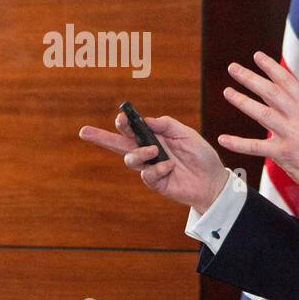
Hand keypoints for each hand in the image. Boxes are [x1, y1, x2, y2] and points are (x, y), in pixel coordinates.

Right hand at [78, 112, 228, 212]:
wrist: (214, 180)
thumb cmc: (201, 156)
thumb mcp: (187, 134)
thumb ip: (166, 125)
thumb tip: (146, 120)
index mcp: (154, 138)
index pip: (132, 129)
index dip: (124, 123)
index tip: (120, 117)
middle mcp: (149, 152)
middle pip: (119, 145)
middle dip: (101, 137)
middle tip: (84, 131)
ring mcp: (150, 168)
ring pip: (130, 160)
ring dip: (139, 153)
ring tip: (154, 151)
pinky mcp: (156, 183)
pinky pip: (148, 175)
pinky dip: (158, 169)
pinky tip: (170, 167)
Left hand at [218, 50, 298, 201]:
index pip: (287, 81)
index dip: (271, 67)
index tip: (257, 56)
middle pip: (271, 93)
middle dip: (251, 79)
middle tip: (233, 68)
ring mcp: (291, 135)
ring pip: (262, 114)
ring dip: (243, 102)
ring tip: (227, 92)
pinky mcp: (284, 153)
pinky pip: (257, 147)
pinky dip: (239, 143)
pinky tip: (223, 139)